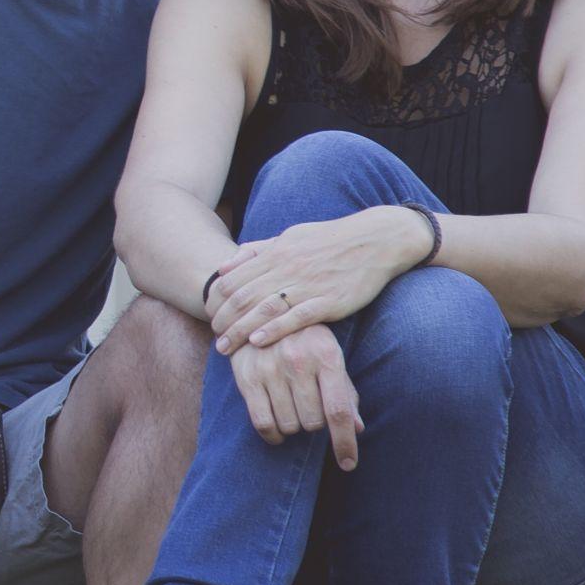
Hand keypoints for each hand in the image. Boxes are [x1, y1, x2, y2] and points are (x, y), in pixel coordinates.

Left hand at [210, 208, 430, 354]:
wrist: (376, 240)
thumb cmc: (330, 239)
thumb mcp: (290, 236)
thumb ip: (257, 250)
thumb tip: (225, 264)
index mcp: (276, 252)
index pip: (234, 279)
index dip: (216, 300)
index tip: (208, 316)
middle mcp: (287, 267)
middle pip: (243, 297)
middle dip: (223, 320)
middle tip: (212, 338)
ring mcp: (308, 285)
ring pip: (264, 309)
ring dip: (240, 330)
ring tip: (225, 348)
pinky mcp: (328, 301)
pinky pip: (296, 318)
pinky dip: (274, 330)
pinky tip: (258, 342)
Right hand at [228, 323, 361, 468]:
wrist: (260, 311)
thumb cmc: (305, 340)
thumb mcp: (330, 357)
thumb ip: (345, 392)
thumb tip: (358, 429)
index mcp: (327, 355)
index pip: (338, 410)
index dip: (344, 442)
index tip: (348, 464)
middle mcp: (299, 360)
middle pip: (313, 422)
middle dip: (315, 423)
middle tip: (310, 407)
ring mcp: (271, 368)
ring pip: (289, 425)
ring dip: (294, 426)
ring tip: (293, 409)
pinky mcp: (248, 377)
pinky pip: (263, 423)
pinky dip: (273, 435)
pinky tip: (277, 431)